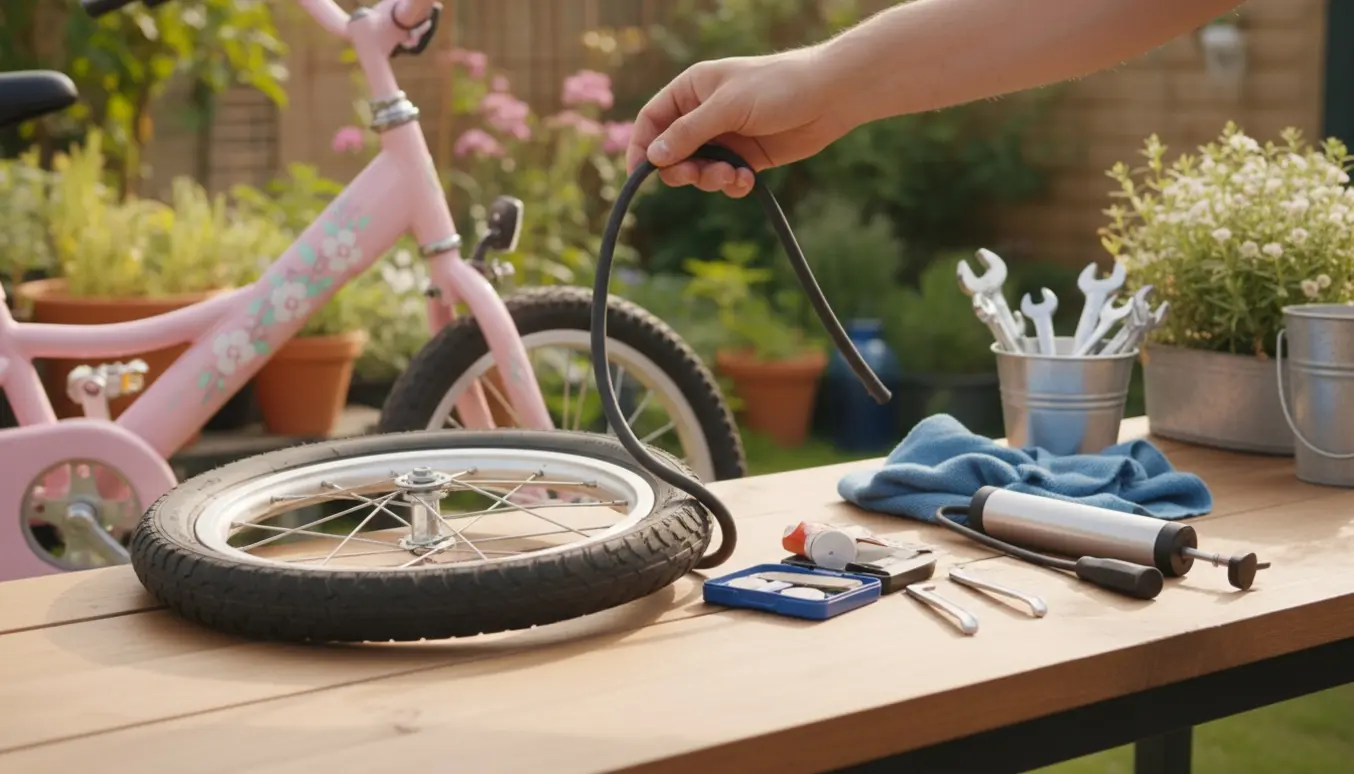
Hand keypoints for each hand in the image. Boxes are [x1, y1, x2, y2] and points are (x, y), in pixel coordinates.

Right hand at [625, 49, 847, 197]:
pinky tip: (748, 181)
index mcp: (691, 90)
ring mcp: (725, 138)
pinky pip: (725, 180)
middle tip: (698, 176)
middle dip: (683, 170)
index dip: (642, 146)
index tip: (641, 174)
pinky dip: (731, 185)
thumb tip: (654, 157)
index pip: (652, 120)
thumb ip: (689, 133)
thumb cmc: (777, 88)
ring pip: (698, 171)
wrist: (829, 96)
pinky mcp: (746, 158)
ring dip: (710, 180)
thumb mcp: (727, 107)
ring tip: (733, 176)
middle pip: (672, 152)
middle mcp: (703, 114)